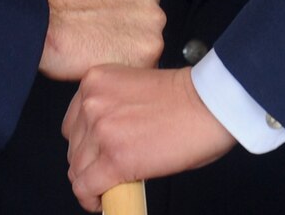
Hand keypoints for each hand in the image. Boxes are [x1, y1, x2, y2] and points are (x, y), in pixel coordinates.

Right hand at [39, 0, 164, 81]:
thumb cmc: (54, 3)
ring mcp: (152, 16)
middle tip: (106, 30)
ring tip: (103, 45)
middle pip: (148, 9)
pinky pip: (146, 60)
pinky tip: (108, 56)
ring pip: (149, 36)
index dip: (124, 2)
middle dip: (130, 23)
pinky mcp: (149, 46)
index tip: (114, 11)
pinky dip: (129, 63)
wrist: (44, 25)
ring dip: (131, 44)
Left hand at [64, 65, 234, 208]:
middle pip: (73, 147)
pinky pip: (86, 188)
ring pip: (77, 170)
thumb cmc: (187, 97)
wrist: (210, 104)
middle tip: (107, 171)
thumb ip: (112, 107)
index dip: (85, 143)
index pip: (73, 122)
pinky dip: (91, 200)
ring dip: (91, 182)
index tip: (95, 153)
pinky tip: (102, 203)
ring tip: (109, 186)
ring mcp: (101, 131)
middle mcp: (92, 103)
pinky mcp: (115, 159)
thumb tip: (104, 140)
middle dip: (89, 163)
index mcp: (95, 81)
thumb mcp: (133, 89)